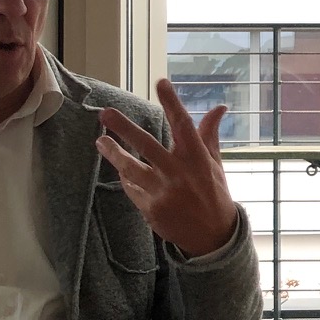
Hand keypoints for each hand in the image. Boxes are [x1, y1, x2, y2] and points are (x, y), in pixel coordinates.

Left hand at [97, 79, 239, 258]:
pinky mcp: (151, 208)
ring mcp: (163, 191)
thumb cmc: (213, 194)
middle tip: (105, 113)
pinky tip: (122, 172)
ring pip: (131, 168)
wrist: (212, 236)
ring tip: (100, 142)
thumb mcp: (215, 164)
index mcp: (197, 158)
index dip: (172, 103)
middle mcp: (179, 172)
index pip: (184, 124)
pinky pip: (132, 189)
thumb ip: (209, 134)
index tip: (160, 82)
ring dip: (114, 154)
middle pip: (147, 145)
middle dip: (125, 128)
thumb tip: (220, 107)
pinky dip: (127, 179)